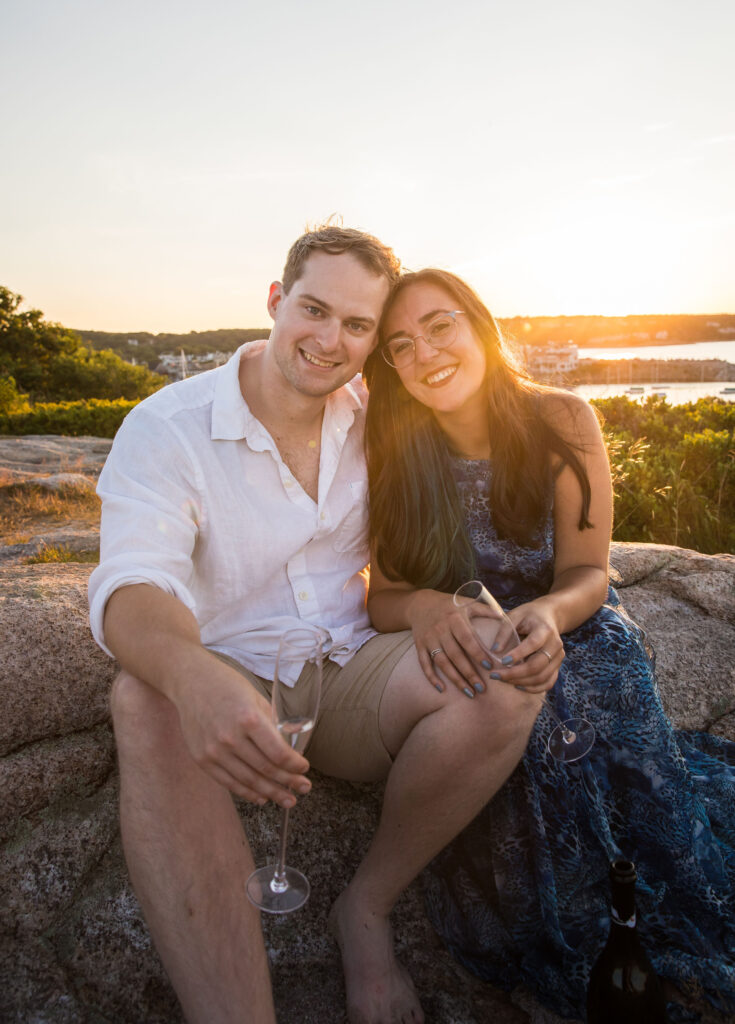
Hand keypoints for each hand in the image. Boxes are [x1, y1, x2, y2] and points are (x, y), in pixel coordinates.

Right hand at [171, 653, 312, 808]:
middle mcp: (230, 738)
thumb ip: (272, 725)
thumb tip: (292, 747)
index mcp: (248, 719)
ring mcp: (214, 751)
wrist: (191, 682)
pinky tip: (262, 797)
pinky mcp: (202, 759)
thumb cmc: (228, 686)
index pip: (278, 753)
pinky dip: (247, 793)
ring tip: (288, 800)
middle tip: (304, 788)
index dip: (295, 765)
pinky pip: (228, 782)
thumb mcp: (256, 698)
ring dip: (271, 793)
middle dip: (289, 782)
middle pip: (266, 770)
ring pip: (249, 781)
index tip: (304, 767)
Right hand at [406, 589, 510, 696]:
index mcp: (454, 619)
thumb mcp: (467, 602)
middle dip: (469, 673)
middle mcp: (441, 630)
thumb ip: (486, 609)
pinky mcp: (420, 646)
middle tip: (482, 688)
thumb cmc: (449, 605)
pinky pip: (425, 664)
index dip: (477, 653)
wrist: (420, 603)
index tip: (489, 667)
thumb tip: (505, 617)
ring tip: (469, 692)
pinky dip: (431, 677)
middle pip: (455, 655)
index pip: (467, 639)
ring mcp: (429, 639)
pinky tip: (441, 689)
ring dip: (455, 679)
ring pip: (442, 662)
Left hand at [485, 600, 564, 693]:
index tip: (502, 661)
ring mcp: (558, 657)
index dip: (518, 655)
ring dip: (521, 682)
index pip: (533, 644)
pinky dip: (533, 688)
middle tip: (495, 675)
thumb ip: (504, 631)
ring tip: (503, 680)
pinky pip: (548, 682)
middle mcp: (555, 644)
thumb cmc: (528, 615)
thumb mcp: (515, 615)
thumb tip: (494, 650)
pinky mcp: (557, 666)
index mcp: (545, 629)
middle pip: (537, 665)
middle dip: (515, 674)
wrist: (549, 616)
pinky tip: (517, 686)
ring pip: (542, 677)